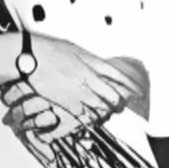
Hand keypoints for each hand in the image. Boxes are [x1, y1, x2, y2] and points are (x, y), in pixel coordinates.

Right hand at [0, 35, 139, 136]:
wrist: (28, 57)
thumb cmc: (48, 50)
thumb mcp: (74, 49)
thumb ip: (90, 60)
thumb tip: (101, 66)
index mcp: (92, 63)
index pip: (120, 76)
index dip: (132, 86)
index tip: (139, 92)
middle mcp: (89, 78)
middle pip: (114, 96)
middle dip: (120, 103)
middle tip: (121, 105)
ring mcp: (79, 91)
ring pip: (102, 108)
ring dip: (106, 111)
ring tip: (106, 112)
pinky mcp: (67, 103)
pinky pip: (85, 115)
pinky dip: (89, 118)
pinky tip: (89, 117)